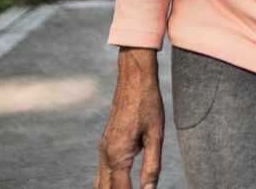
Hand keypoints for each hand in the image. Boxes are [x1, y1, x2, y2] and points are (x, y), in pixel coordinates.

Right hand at [94, 47, 164, 188]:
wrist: (134, 78)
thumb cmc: (148, 104)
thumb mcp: (156, 135)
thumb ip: (152, 166)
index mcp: (118, 155)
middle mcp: (106, 155)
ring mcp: (103, 149)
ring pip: (100, 183)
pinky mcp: (105, 144)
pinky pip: (102, 172)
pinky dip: (107, 184)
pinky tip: (117, 187)